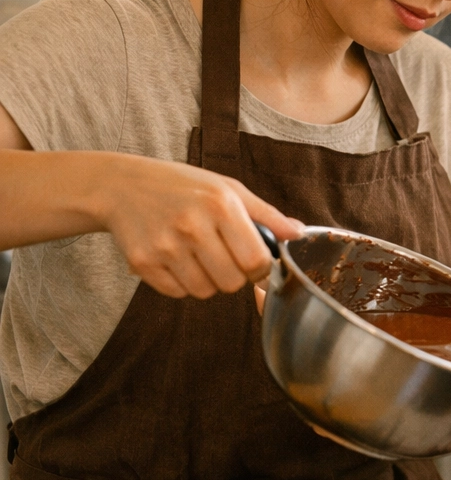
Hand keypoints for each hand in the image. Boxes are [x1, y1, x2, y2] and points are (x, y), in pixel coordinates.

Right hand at [96, 155, 302, 299]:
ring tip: (199, 256)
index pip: (256, 261)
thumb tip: (300, 234)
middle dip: (235, 276)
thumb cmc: (184, 186)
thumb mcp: (228, 188)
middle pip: (232, 282)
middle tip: (224, 257)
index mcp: (221, 205)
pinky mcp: (142, 262)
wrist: (122, 186)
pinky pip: (177, 293)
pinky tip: (177, 260)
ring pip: (205, 291)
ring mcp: (164, 246)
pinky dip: (182, 284)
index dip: (260, 269)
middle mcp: (192, 226)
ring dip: (208, 281)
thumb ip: (267, 215)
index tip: (254, 263)